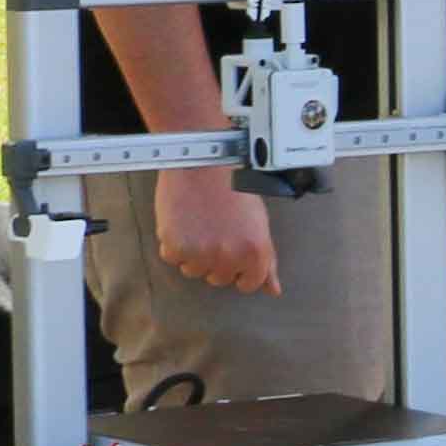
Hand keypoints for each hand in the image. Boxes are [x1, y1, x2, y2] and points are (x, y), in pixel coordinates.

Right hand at [153, 160, 280, 295]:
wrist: (203, 157)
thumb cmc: (233, 182)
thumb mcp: (259, 221)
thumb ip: (266, 259)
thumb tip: (273, 289)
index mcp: (256, 251)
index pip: (248, 284)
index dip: (240, 268)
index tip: (232, 250)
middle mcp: (230, 256)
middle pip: (219, 278)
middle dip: (216, 259)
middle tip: (214, 228)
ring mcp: (202, 253)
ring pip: (193, 270)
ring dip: (193, 252)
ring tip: (198, 221)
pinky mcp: (176, 246)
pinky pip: (172, 257)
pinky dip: (173, 242)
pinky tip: (183, 219)